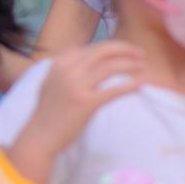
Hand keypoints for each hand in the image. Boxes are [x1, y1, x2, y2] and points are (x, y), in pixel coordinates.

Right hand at [24, 41, 144, 157]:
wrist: (40, 136)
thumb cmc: (48, 112)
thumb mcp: (51, 82)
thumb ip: (66, 67)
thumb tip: (85, 53)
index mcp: (60, 64)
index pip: (92, 47)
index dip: (112, 47)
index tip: (125, 51)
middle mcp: (68, 70)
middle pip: (103, 51)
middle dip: (125, 49)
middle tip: (141, 54)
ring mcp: (76, 86)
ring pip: (111, 66)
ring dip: (131, 65)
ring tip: (144, 67)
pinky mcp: (86, 103)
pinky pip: (114, 90)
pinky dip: (130, 85)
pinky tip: (140, 84)